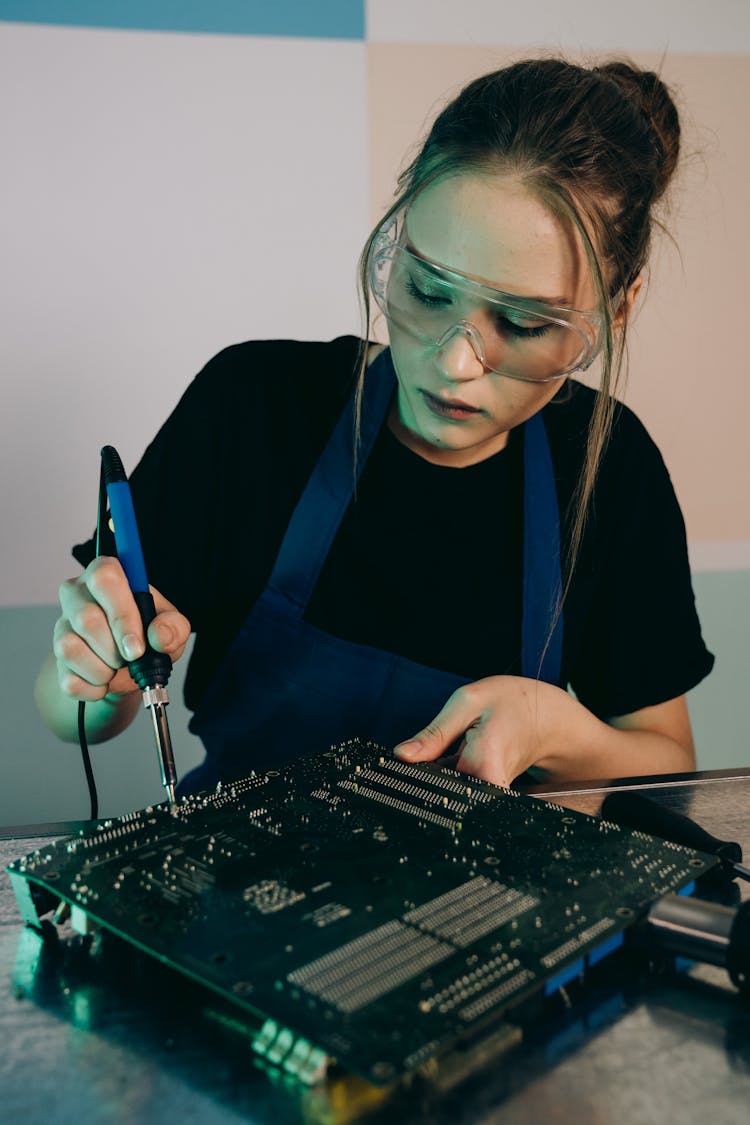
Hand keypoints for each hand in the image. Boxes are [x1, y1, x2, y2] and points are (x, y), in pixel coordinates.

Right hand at [54, 557, 190, 701]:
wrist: (128, 670)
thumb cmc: (149, 636)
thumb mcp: (173, 627)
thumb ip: (173, 627)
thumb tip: (158, 636)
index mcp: (107, 575)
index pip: (104, 577)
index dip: (121, 614)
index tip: (137, 645)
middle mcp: (78, 593)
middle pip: (86, 618)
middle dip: (116, 649)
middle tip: (132, 658)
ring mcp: (63, 625)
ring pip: (70, 648)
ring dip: (104, 670)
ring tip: (118, 668)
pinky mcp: (58, 658)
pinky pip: (68, 678)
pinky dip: (95, 688)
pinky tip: (105, 682)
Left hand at [394, 675, 595, 787]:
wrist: (550, 720)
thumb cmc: (513, 704)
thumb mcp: (469, 703)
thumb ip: (434, 733)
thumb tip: (402, 755)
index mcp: (482, 765)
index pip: (433, 788)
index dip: (412, 779)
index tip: (403, 770)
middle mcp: (488, 787)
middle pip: (438, 791)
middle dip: (424, 772)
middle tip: (437, 747)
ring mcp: (490, 794)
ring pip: (447, 789)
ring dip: (439, 771)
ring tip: (458, 746)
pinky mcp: (488, 794)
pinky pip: (458, 788)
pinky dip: (451, 773)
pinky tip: (462, 755)